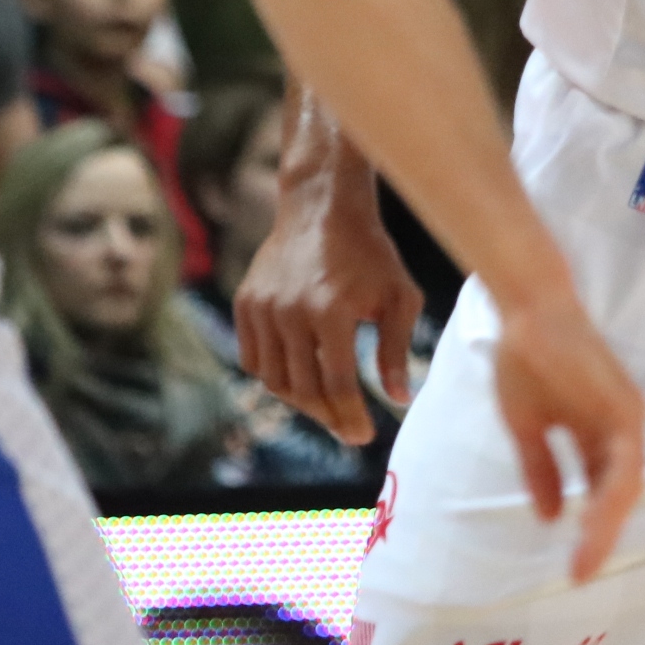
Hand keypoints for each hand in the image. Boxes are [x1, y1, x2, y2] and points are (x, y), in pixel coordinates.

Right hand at [236, 175, 423, 444]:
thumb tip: (400, 399)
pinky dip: (274, 377)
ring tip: (327, 405)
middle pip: (304, 388)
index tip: (364, 437)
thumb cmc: (371, 253)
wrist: (322, 208)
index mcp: (331, 311)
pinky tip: (299, 379)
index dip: (350, 416)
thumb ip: (397, 349)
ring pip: (274, 379)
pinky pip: (253, 359)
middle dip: (328, 416)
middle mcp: (290, 312)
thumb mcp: (399, 296)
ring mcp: (262, 308)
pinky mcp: (245, 304)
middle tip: (347, 429)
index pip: (337, 384)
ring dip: (301, 400)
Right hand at [493, 290, 644, 583]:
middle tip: (581, 573)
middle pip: (620, 494)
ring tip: (587, 555)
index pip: (601, 492)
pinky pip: (625, 460)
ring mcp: (626, 417)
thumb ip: (540, 470)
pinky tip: (595, 517)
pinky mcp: (624, 406)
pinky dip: (613, 491)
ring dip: (608, 521)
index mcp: (596, 435)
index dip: (589, 529)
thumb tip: (548, 518)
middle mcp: (619, 429)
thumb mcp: (528, 427)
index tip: (572, 568)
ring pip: (627, 483)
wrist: (527, 314)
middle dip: (602, 535)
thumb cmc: (527, 360)